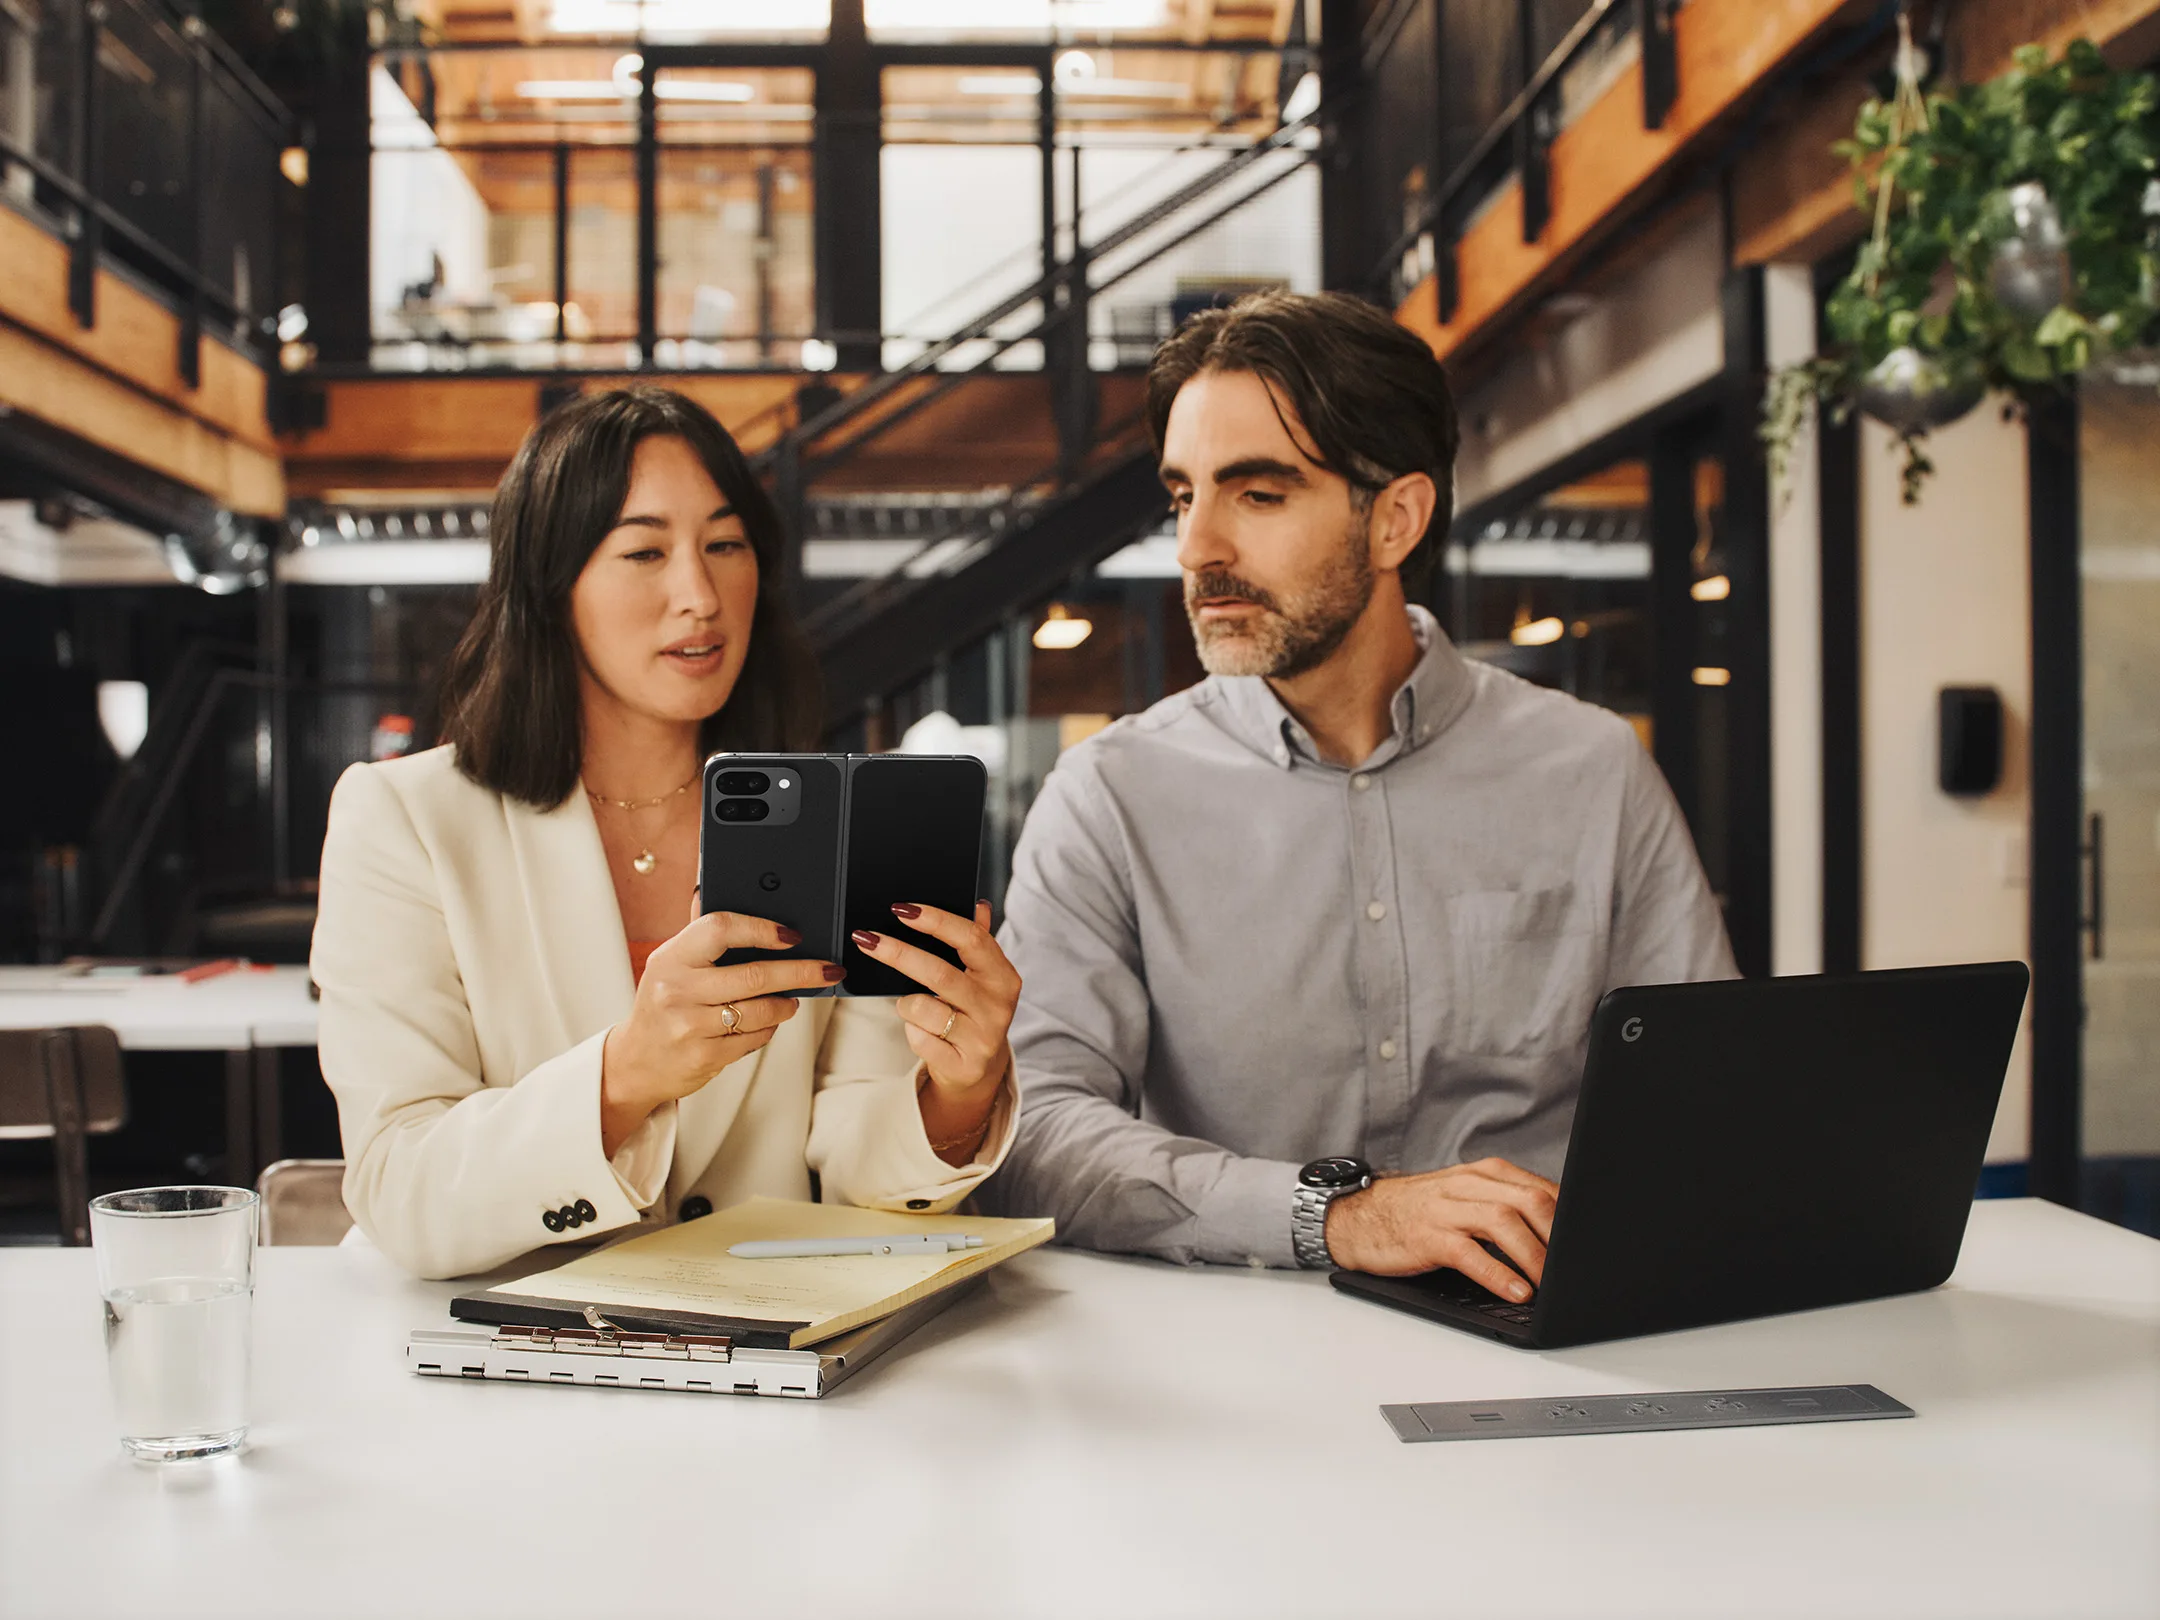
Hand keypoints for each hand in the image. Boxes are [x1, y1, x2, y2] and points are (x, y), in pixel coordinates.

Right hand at [599, 909, 842, 1155]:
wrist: (636, 1062)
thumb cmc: (662, 1004)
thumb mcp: (669, 964)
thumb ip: (697, 932)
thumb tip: (709, 886)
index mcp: (671, 957)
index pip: (720, 928)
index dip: (762, 928)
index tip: (792, 934)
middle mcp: (677, 989)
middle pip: (755, 975)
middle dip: (800, 971)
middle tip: (826, 969)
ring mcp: (689, 1025)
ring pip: (760, 1010)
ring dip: (786, 1004)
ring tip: (791, 999)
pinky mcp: (703, 1056)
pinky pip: (754, 1038)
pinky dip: (769, 1029)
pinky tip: (767, 1023)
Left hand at [850, 902, 1019, 1162]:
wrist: (979, 1070)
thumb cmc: (973, 1013)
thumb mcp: (981, 977)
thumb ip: (977, 941)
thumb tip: (977, 903)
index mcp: (1003, 976)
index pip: (971, 938)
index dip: (936, 920)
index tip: (901, 910)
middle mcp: (997, 1006)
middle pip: (939, 972)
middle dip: (897, 953)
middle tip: (866, 938)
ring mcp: (982, 1038)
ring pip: (922, 1008)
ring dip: (905, 1003)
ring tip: (914, 1006)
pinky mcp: (963, 1065)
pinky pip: (918, 1038)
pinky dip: (911, 1031)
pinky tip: (923, 1032)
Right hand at [1323, 1158, 1558, 1300]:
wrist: (1358, 1217)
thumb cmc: (1420, 1213)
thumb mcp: (1467, 1200)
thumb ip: (1509, 1208)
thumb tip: (1561, 1236)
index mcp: (1486, 1174)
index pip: (1543, 1190)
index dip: (1573, 1220)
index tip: (1591, 1248)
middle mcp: (1469, 1185)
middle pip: (1530, 1202)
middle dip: (1561, 1238)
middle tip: (1578, 1269)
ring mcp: (1447, 1209)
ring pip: (1504, 1224)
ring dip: (1535, 1257)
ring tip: (1552, 1286)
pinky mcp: (1428, 1236)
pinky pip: (1470, 1253)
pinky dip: (1498, 1274)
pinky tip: (1516, 1292)